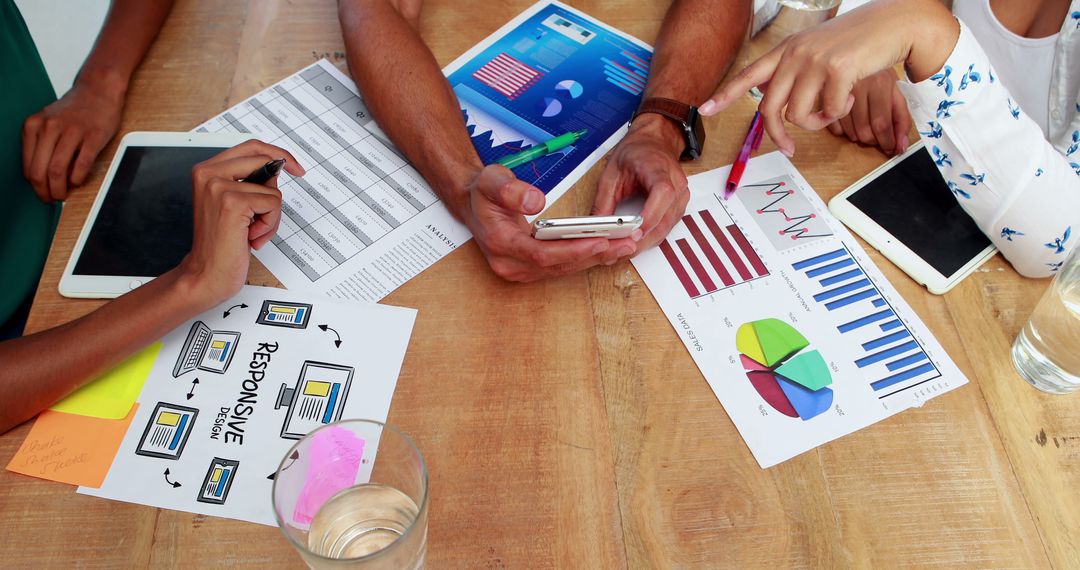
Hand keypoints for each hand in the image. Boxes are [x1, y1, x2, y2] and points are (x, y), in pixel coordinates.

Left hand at [22, 82, 124, 202]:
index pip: (28, 166)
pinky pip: (81, 164)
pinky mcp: (92, 136)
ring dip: (60, 189)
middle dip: (45, 192)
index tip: (42, 193)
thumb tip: (42, 177)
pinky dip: (78, 178)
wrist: (98, 90)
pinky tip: (78, 180)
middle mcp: (49, 127)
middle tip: (53, 199)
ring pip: (57, 171)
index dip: (35, 186)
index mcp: (34, 125)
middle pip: (40, 171)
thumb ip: (42, 145)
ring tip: (64, 194)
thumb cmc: (75, 111)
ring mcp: (71, 131)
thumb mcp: (48, 123)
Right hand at [177, 141, 305, 307]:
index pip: (250, 146)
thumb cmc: (223, 243)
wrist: (207, 273)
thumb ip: (252, 183)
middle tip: (277, 207)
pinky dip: (269, 224)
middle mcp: (208, 173)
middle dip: (277, 186)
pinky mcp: (232, 203)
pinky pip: (272, 204)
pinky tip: (251, 236)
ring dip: (271, 215)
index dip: (277, 153)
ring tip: (252, 231)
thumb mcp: (237, 205)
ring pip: (272, 188)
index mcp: (207, 170)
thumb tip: (278, 167)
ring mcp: (219, 186)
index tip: (294, 166)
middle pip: (263, 157)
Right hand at [459, 165, 634, 281]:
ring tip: (625, 244)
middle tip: (626, 242)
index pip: (542, 254)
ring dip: (596, 257)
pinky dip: (586, 257)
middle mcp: (511, 264)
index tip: (600, 240)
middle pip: (559, 265)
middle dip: (595, 254)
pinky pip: (563, 266)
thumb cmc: (483, 192)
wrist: (473, 204)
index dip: (573, 249)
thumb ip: (510, 190)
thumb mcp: (491, 180)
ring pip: (564, 268)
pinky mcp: (531, 268)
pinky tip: (609, 247)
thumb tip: (536, 202)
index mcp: (500, 244)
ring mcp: (521, 270)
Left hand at [593, 115, 688, 251]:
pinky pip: (666, 227)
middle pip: (665, 219)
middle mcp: (677, 186)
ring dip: (645, 243)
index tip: (635, 232)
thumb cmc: (637, 152)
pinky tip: (635, 243)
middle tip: (619, 250)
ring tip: (622, 251)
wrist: (654, 141)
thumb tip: (596, 225)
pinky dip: (651, 237)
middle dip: (642, 239)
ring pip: (666, 228)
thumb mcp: (612, 172)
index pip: (663, 195)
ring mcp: (681, 198)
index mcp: (660, 170)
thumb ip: (603, 200)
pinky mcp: (678, 207)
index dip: (650, 216)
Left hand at [698, 0, 955, 155]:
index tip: (706, 109)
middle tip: (788, 149)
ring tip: (835, 107)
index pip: (748, 75)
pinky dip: (842, 111)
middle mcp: (795, 54)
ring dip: (819, 121)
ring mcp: (815, 61)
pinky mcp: (838, 69)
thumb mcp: (816, 52)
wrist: (891, 24)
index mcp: (786, 51)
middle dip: (779, 135)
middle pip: (771, 109)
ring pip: (800, 115)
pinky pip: (831, 111)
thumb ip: (794, 72)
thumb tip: (773, 100)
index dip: (726, 94)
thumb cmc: (855, 43)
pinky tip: (853, 94)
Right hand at [826, 69, 910, 154]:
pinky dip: (841, 130)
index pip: (882, 124)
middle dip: (872, 141)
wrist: (859, 47)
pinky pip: (832, 125)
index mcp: (880, 83)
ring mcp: (839, 89)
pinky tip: (848, 121)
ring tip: (863, 128)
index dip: (887, 141)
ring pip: (848, 131)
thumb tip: (901, 146)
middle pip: (864, 131)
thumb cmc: (877, 71)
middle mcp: (859, 86)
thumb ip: (901, 118)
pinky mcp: (823, 94)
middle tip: (876, 139)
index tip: (890, 148)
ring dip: (857, 137)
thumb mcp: (895, 89)